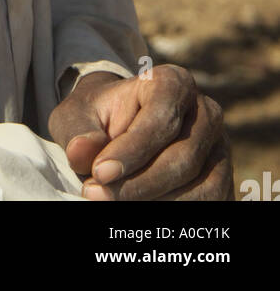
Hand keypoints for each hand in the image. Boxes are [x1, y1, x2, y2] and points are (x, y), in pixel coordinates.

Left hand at [47, 65, 233, 200]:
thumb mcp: (77, 117)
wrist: (116, 130)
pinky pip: (210, 205)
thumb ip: (80, 132)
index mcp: (172, 82)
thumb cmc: (97, 120)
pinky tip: (140, 216)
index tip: (99, 172)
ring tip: (113, 205)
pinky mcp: (221, 180)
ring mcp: (219, 148)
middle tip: (97, 195)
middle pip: (183, 157)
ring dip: (157, 203)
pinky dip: (174, 213)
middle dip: (139, 184)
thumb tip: (82, 151)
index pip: (161, 117)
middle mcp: (205, 112)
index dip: (132, 149)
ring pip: (201, 188)